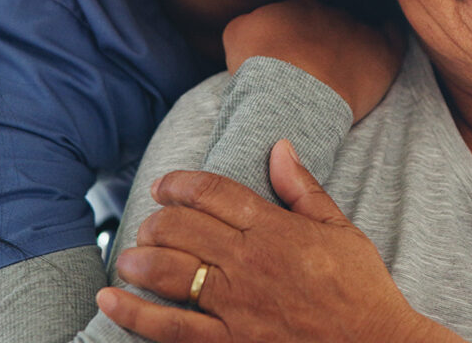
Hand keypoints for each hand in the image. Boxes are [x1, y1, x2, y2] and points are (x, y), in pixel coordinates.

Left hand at [97, 141, 459, 342]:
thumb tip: (280, 146)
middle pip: (184, 228)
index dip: (182, 183)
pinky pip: (171, 328)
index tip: (165, 183)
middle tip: (149, 221)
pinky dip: (134, 314)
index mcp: (276, 229)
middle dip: (157, 219)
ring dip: (140, 258)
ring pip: (171, 272)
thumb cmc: (360, 287)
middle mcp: (250, 262)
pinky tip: (110, 299)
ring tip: (128, 253)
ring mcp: (237, 305)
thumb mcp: (340, 228)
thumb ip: (303, 188)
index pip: (215, 193)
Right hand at [223, 0, 403, 121]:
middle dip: (323, 38)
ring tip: (344, 69)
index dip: (295, 34)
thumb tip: (256, 24)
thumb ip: (250, 21)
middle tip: (314, 68)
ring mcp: (358, 29)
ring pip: (358, 29)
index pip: (299, 13)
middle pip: (329, 21)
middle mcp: (330, 10)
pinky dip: (389, 39)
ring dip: (352, 44)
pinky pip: (392, 36)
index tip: (290, 55)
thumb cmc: (260, 69)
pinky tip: (385, 46)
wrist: (291, 92)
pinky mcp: (382, 52)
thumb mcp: (235, 34)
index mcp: (297, 5)